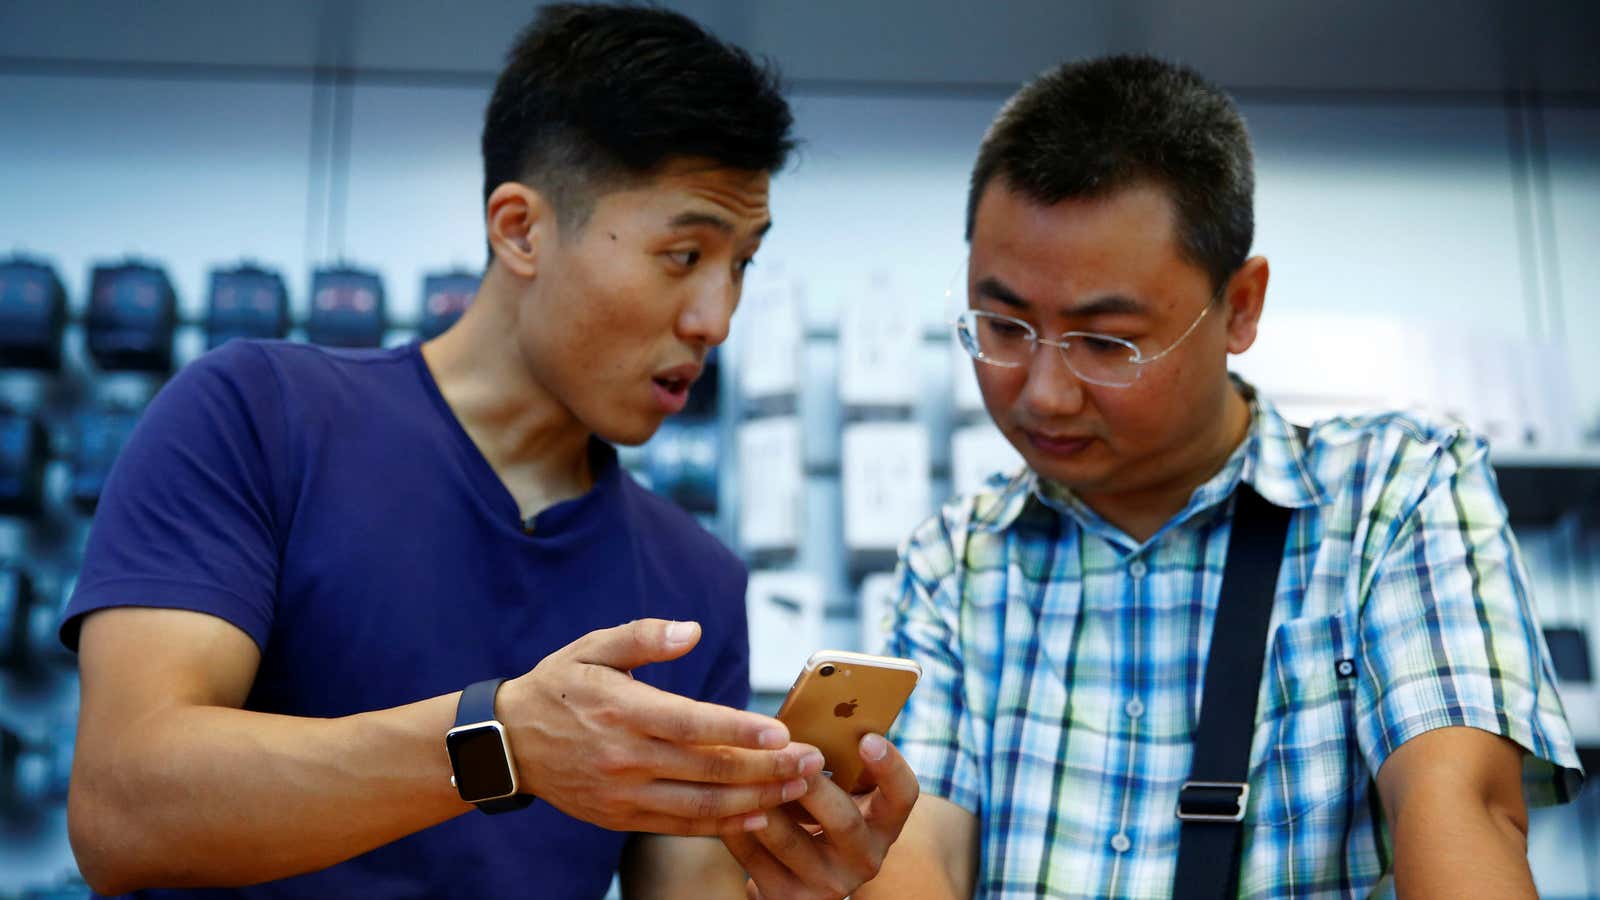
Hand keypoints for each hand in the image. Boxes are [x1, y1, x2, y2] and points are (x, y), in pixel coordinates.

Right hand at [497, 618, 825, 834]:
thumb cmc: (559, 685)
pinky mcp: (621, 817)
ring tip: (798, 788)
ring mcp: (623, 793)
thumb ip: (643, 637)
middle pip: (708, 769)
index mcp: (623, 710)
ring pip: (701, 804)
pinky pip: (681, 826)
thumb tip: (691, 630)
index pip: (693, 724)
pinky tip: (759, 813)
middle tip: (812, 761)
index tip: (784, 732)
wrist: (507, 743)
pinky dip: (723, 824)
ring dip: (756, 798)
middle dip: (767, 768)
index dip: (741, 730)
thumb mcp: (592, 647)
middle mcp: (625, 756)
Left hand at [721, 733, 918, 899]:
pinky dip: (734, 824)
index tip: (866, 737)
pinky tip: (721, 798)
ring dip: (764, 801)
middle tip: (791, 754)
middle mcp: (863, 858)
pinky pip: (752, 857)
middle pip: (844, 821)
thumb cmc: (821, 815)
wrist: (803, 880)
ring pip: (790, 840)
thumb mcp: (843, 793)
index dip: (890, 766)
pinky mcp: (786, 898)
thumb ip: (840, 763)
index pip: (903, 796)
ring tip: (745, 769)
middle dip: (813, 785)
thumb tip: (815, 713)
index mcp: (883, 824)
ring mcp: (826, 884)